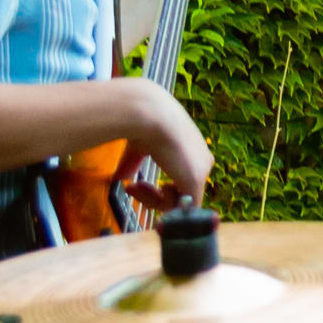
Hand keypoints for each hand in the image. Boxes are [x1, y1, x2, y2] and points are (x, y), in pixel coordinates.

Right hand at [100, 78, 212, 198]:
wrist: (150, 113)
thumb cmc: (143, 122)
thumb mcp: (138, 147)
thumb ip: (133, 164)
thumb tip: (120, 177)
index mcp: (194, 151)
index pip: (180, 180)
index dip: (156, 188)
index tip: (135, 185)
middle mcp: (202, 161)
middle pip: (180, 193)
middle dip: (152, 196)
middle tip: (131, 189)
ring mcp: (201, 171)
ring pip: (179, 203)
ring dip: (152, 201)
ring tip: (134, 188)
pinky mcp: (195, 181)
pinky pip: (181, 209)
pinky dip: (160, 208)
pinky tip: (146, 193)